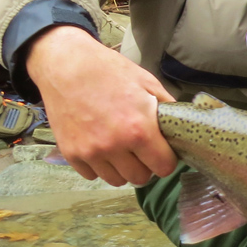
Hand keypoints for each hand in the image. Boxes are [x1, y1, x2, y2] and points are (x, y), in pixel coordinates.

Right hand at [27, 25, 178, 185]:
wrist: (66, 65)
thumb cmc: (108, 71)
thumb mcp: (147, 82)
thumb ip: (167, 107)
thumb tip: (180, 124)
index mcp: (139, 129)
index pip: (164, 167)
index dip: (167, 159)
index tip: (164, 150)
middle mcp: (114, 146)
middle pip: (141, 178)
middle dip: (146, 165)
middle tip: (143, 149)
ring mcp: (90, 152)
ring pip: (116, 180)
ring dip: (123, 168)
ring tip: (122, 147)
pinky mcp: (71, 154)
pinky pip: (93, 175)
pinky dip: (100, 166)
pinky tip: (101, 145)